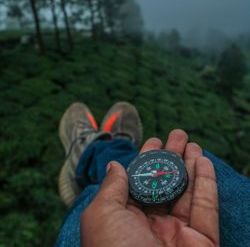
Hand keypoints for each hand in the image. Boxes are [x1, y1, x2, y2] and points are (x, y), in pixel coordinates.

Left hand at [81, 129, 218, 246]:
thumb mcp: (102, 215)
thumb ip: (112, 188)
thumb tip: (115, 165)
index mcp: (126, 218)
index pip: (140, 181)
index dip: (147, 160)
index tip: (154, 141)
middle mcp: (152, 224)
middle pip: (165, 182)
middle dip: (172, 157)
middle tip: (178, 135)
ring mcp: (178, 232)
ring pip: (187, 191)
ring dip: (190, 165)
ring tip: (191, 143)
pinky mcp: (201, 241)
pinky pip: (206, 207)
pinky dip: (206, 183)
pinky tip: (202, 161)